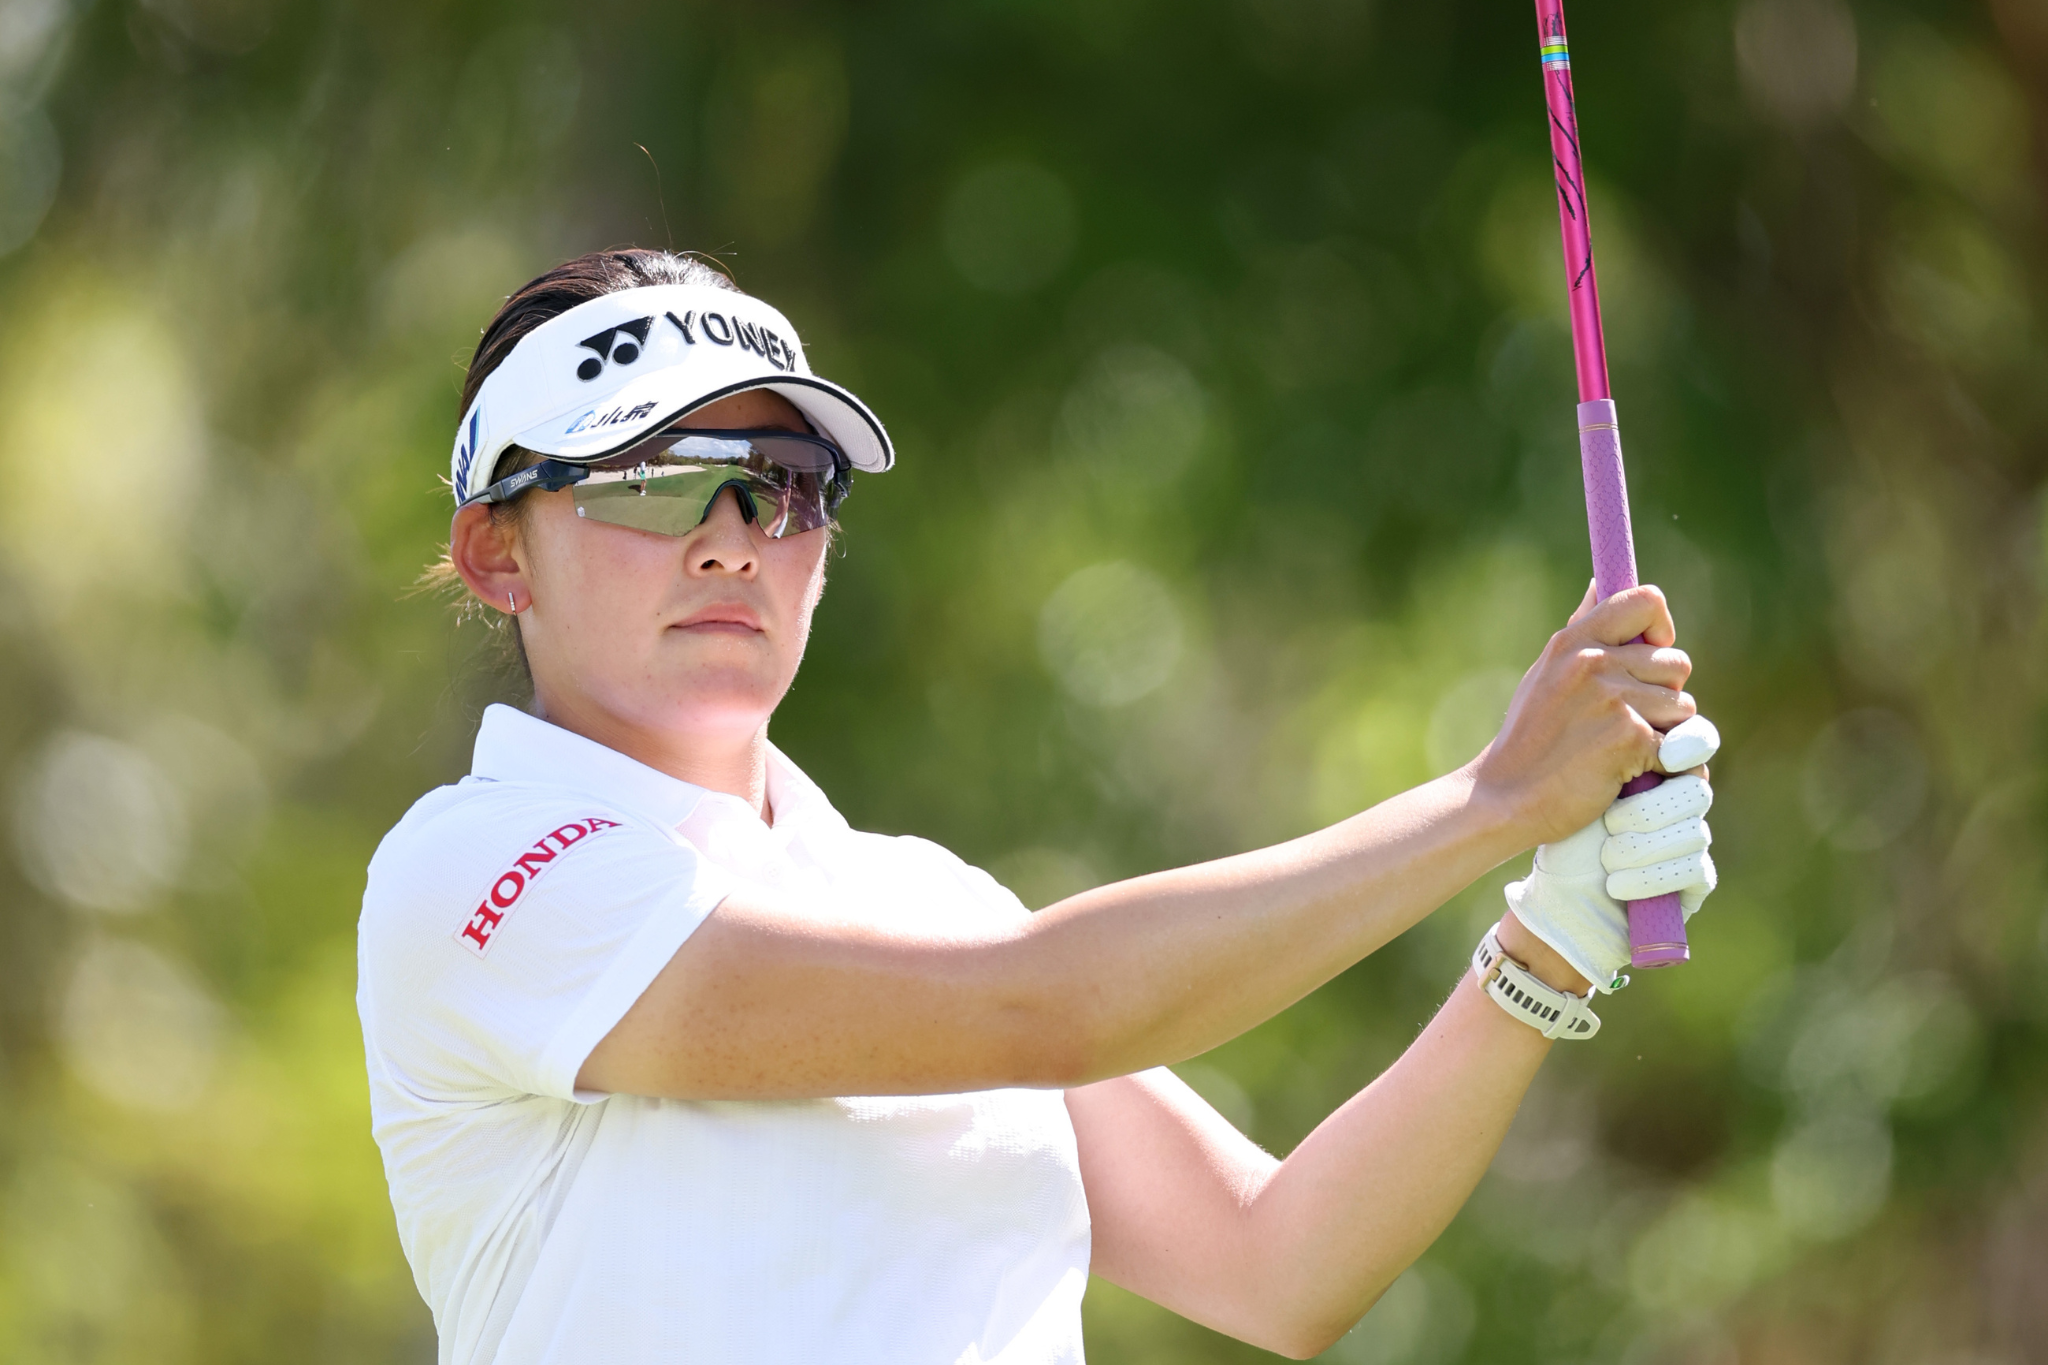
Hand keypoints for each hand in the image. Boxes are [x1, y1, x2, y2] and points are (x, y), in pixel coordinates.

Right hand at [1473, 582, 1695, 848]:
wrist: (1505, 797)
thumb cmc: (1529, 738)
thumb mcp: (1545, 673)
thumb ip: (1581, 631)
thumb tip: (1601, 583)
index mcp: (1574, 641)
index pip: (1648, 602)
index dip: (1660, 629)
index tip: (1649, 655)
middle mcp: (1593, 662)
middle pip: (1676, 663)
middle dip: (1662, 694)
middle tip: (1624, 720)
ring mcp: (1613, 700)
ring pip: (1683, 707)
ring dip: (1664, 732)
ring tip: (1619, 747)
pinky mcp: (1630, 738)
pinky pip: (1678, 747)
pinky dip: (1660, 765)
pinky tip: (1622, 770)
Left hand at [1503, 717, 1720, 991]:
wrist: (1552, 884)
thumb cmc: (1557, 819)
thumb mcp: (1574, 765)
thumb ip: (1604, 726)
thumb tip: (1620, 690)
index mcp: (1659, 761)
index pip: (1696, 739)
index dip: (1690, 743)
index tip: (1666, 752)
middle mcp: (1681, 796)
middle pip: (1697, 789)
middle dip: (1651, 809)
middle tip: (1613, 823)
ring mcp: (1691, 837)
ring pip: (1694, 831)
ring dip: (1644, 846)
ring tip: (1607, 855)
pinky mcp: (1695, 878)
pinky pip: (1693, 870)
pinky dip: (1650, 878)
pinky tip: (1617, 882)